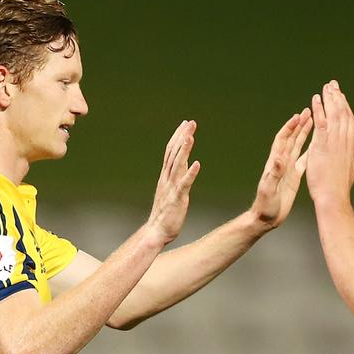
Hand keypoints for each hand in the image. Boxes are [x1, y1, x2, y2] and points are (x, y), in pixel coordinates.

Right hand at [147, 120, 199, 243]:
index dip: (178, 137)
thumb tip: (185, 165)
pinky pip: (184, 184)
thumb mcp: (170, 191)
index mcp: (165, 176)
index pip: (171, 152)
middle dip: (182, 137)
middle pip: (174, 153)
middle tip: (190, 122)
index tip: (185, 124)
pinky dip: (190, 173)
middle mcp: (167, 179)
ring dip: (184, 150)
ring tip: (191, 136)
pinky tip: (197, 164)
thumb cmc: (165, 214)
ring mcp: (171, 188)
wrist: (156, 231)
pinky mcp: (177, 198)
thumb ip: (176, 178)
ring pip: (178, 165)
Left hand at [250, 108, 312, 228]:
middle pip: (291, 139)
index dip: (289, 128)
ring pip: (298, 147)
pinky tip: (318, 145)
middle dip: (299, 125)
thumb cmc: (265, 205)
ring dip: (305, 134)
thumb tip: (279, 158)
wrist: (266, 218)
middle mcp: (282, 163)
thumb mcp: (269, 189)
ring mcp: (288, 169)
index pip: (282, 140)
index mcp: (275, 163)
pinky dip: (310, 151)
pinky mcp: (294, 177)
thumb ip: (274, 173)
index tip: (297, 116)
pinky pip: (304, 160)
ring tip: (313, 121)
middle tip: (308, 112)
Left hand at [306, 80, 353, 205]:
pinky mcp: (322, 146)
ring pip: (333, 115)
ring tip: (326, 86)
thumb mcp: (350, 169)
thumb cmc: (339, 188)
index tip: (342, 96)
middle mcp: (343, 141)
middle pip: (342, 114)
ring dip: (330, 99)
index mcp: (349, 147)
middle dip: (338, 98)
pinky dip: (319, 110)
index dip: (346, 107)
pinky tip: (315, 99)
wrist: (333, 198)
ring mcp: (333, 143)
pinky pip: (321, 123)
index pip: (349, 122)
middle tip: (333, 84)